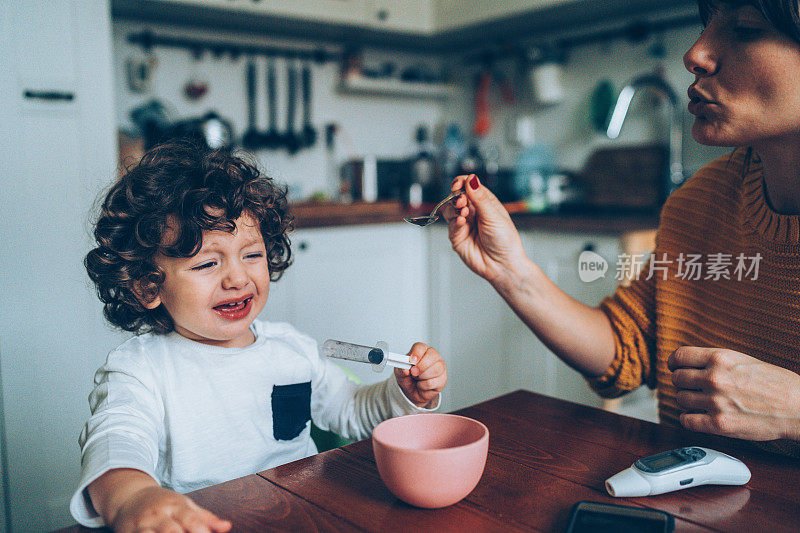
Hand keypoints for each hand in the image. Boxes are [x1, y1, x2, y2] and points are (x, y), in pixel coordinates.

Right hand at [113, 486, 231, 532]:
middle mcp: (160, 515)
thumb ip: (205, 518)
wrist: (131, 497)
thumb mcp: (185, 506)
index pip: (192, 520)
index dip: (202, 532)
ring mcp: (143, 524)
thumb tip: (227, 526)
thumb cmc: (164, 504)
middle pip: (173, 531)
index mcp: (177, 506)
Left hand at [395, 342, 446, 407]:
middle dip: (420, 366)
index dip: (416, 353)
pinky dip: (424, 386)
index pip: (421, 347)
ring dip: (422, 377)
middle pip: (432, 357)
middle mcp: (433, 357)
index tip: (411, 361)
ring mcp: (440, 368)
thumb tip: (405, 370)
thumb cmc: (408, 378)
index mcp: (422, 351)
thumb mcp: (401, 373)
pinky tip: (422, 385)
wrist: (413, 392)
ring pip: (435, 370)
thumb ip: (401, 370)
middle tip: (413, 372)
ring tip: (417, 379)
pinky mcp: (442, 380)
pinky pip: (433, 382)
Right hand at [444, 174, 528, 286]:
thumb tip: (472, 179)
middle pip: (457, 196)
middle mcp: (474, 212)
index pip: (469, 186)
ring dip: (454, 208)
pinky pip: (450, 224)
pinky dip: (454, 221)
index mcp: (485, 203)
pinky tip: (462, 222)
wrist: (502, 265)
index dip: (462, 183)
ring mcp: (464, 224)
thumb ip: (480, 197)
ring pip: (450, 209)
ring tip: (464, 212)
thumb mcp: (494, 215)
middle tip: (462, 201)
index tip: (458, 183)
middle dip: (457, 196)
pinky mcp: (457, 236)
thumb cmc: (505, 241)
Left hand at [668, 346, 799, 440]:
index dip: (674, 362)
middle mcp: (715, 378)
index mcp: (720, 358)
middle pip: (677, 378)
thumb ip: (716, 362)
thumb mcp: (744, 360)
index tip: (674, 367)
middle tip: (692, 387)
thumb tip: (692, 364)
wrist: (798, 407)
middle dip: (682, 382)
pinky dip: (689, 419)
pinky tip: (698, 416)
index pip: (679, 356)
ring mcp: (715, 401)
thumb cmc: (776, 384)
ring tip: (701, 402)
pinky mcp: (718, 424)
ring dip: (687, 401)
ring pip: (680, 399)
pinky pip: (686, 421)